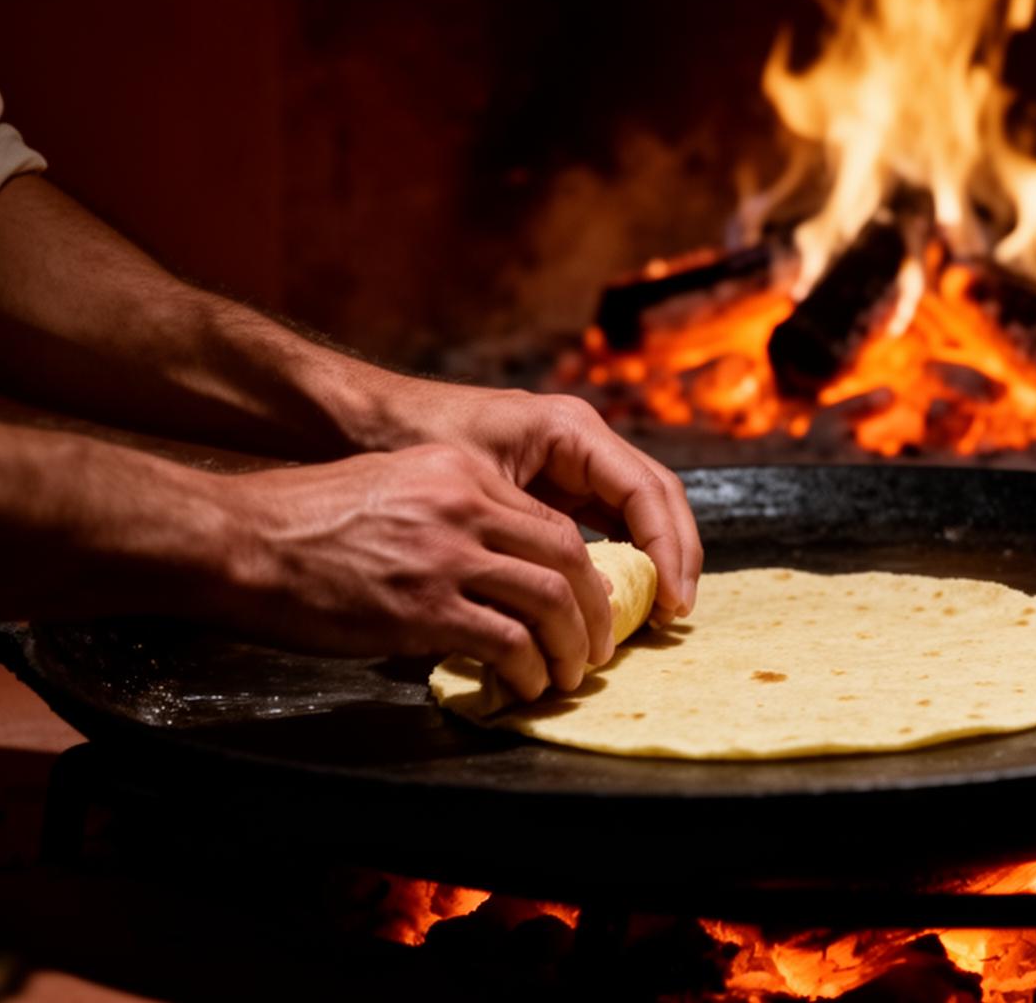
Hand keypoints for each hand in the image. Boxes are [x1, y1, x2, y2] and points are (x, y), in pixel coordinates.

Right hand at [212, 444, 612, 699]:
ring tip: (569, 675)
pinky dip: (528, 670)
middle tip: (596, 646)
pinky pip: (508, 643)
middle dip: (593, 610)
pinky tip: (525, 686)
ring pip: (549, 601)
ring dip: (571, 647)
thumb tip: (493, 562)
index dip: (583, 570)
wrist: (239, 540)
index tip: (588, 602)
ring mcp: (446, 557)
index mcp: (459, 475)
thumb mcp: (391, 488)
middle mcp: (464, 506)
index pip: (549, 522)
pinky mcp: (423, 608)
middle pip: (566, 558)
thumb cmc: (302, 522)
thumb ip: (450, 513)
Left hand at [382, 384, 700, 623]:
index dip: (668, 548)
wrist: (359, 420)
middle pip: (658, 497)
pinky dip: (624, 556)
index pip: (647, 490)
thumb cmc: (408, 442)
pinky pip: (609, 519)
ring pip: (640, 509)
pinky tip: (622, 597)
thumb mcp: (470, 490)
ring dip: (656, 558)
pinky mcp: (556, 484)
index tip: (671, 601)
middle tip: (676, 614)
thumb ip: (528, 538)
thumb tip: (580, 599)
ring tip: (659, 613)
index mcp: (570, 430)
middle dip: (675, 555)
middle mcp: (582, 440)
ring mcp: (572, 461)